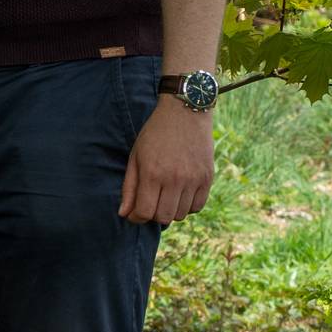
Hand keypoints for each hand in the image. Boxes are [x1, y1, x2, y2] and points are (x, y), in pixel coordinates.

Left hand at [119, 98, 215, 224]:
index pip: (144, 212)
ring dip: (170, 210)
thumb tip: (124, 214)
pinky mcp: (207, 178)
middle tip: (150, 203)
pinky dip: (187, 206)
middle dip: (152, 215)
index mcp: (152, 173)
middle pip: (163, 217)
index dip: (136, 217)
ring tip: (165, 195)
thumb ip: (129, 187)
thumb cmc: (155, 134)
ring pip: (180, 214)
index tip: (134, 213)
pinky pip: (197, 206)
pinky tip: (180, 193)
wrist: (184, 113)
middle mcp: (174, 179)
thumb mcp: (136, 157)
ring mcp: (193, 180)